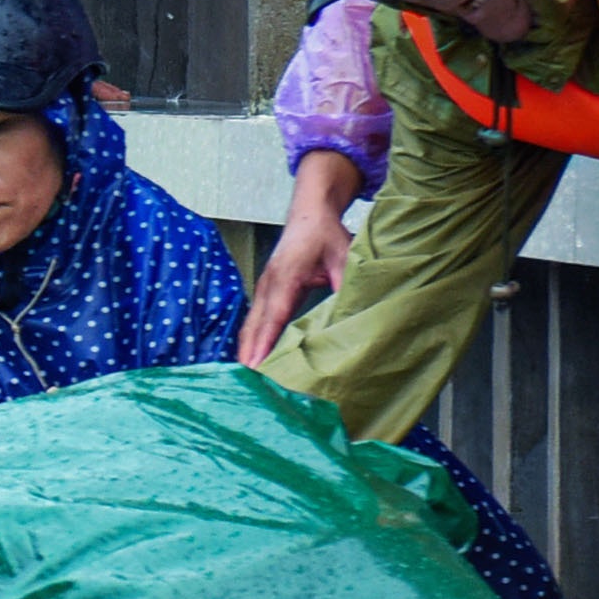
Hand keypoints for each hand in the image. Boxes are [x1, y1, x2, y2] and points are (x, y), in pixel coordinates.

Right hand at [237, 156, 361, 363]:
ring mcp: (262, 288)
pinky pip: (254, 321)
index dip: (264, 343)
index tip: (255, 366)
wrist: (310, 213)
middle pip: (254, 326)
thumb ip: (346, 283)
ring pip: (250, 325)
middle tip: (247, 385)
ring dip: (246, 350)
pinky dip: (250, 341)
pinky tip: (251, 358)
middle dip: (249, 355)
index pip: (273, 317)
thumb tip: (351, 311)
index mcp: (286, 277)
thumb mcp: (344, 256)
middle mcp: (268, 285)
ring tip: (247, 380)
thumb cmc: (326, 234)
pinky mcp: (264, 292)